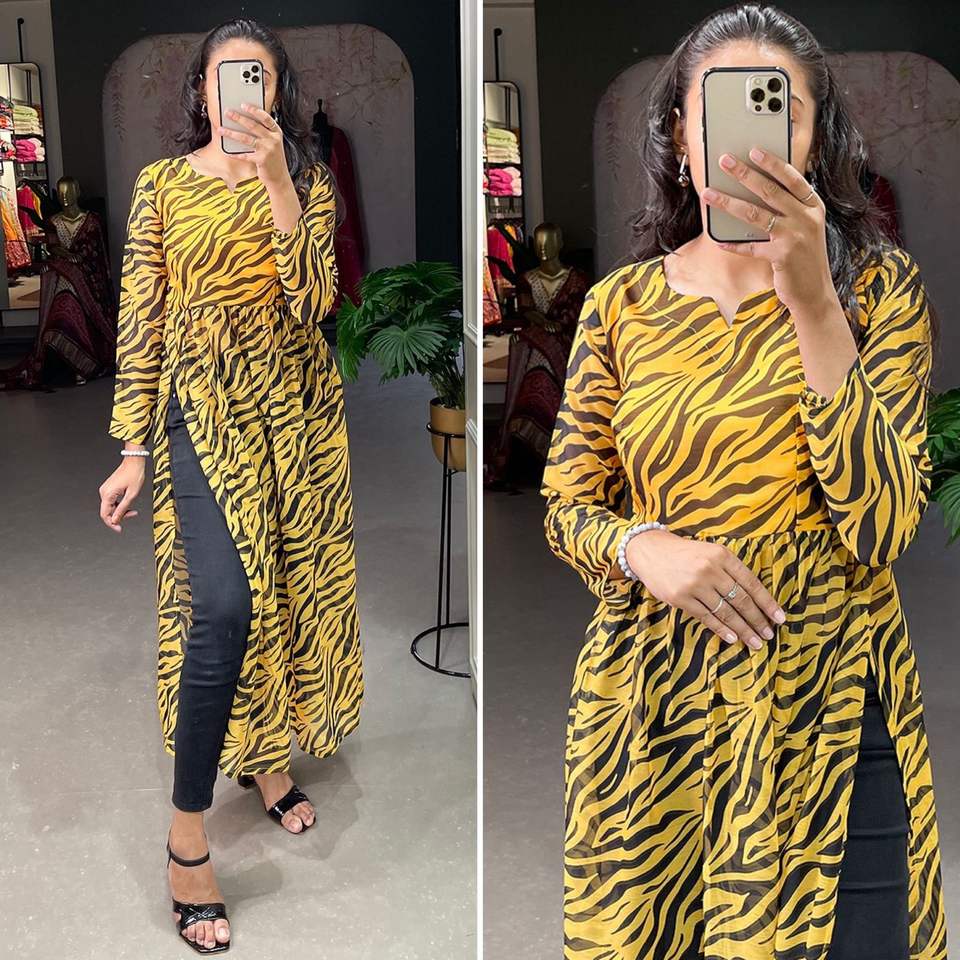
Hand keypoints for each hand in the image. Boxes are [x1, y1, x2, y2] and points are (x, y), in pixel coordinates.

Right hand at [99, 458, 144, 531]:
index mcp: (107, 494)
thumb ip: (123, 508)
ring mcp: (106, 489)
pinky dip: (120, 504)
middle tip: (133, 514)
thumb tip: (116, 520)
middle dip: (120, 516)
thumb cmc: (134, 475)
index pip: (105, 515)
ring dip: (121, 510)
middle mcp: (104, 492)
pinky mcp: (110, 488)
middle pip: (108, 511)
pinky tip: (128, 504)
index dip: (112, 524)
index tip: (119, 529)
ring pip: (111, 506)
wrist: (134, 462)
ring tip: (133, 510)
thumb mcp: (132, 495)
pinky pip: (112, 500)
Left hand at [217, 102, 288, 188]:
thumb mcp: (272, 142)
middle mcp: (273, 140)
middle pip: (253, 126)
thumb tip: (244, 121)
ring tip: (221, 130)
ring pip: (246, 138)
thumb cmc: (273, 158)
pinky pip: (244, 155)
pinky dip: (235, 154)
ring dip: (232, 133)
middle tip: (227, 112)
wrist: (279, 177)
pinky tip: (226, 151)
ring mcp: (268, 150)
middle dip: (239, 118)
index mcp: (276, 132)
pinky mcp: (261, 160)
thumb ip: (263, 132)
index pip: (266, 118)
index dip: (254, 110)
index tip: (243, 105)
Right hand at [626, 528, 785, 650]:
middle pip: (740, 600)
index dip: (767, 603)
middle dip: (757, 620)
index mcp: (722, 556)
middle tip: (768, 635)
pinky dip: (722, 630)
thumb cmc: (686, 554)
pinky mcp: (680, 598)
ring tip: (755, 642)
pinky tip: (733, 639)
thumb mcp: (711, 552)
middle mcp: (709, 569)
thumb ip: (731, 570)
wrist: (651, 551)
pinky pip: (706, 617)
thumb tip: (755, 598)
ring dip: (743, 630)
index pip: (751, 583)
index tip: (779, 618)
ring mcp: (694, 585)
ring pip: (725, 612)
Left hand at [701, 147, 835, 315]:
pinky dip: (733, 245)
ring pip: (754, 214)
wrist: (815, 293)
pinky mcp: (782, 256)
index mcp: (813, 207)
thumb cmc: (804, 259)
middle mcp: (806, 218)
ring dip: (728, 202)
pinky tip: (719, 242)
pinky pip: (750, 247)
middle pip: (770, 190)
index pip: (792, 179)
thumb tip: (756, 192)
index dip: (773, 163)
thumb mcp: (805, 229)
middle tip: (724, 161)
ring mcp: (795, 236)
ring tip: (709, 193)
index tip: (754, 150)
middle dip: (744, 173)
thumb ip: (788, 211)